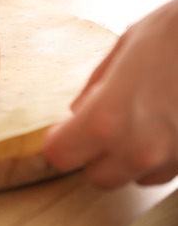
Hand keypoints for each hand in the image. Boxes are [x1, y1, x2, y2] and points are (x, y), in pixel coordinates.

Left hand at [43, 0, 177, 188]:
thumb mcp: (125, 48)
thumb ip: (95, 86)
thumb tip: (78, 110)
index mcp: (107, 118)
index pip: (60, 155)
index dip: (60, 141)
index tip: (64, 129)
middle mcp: (138, 148)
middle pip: (97, 177)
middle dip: (94, 154)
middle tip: (100, 125)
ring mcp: (173, 158)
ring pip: (135, 178)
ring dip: (130, 157)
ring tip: (143, 119)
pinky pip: (167, 171)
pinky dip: (161, 155)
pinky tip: (167, 123)